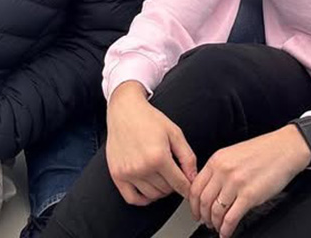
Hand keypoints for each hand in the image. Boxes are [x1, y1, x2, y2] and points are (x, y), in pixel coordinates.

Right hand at [105, 81, 197, 205]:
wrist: (124, 111)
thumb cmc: (150, 119)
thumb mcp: (175, 133)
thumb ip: (187, 157)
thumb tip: (193, 178)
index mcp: (159, 157)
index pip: (179, 184)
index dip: (188, 188)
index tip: (190, 188)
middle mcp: (142, 167)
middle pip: (166, 190)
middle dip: (174, 185)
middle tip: (174, 174)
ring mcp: (128, 173)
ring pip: (152, 195)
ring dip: (161, 191)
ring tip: (162, 178)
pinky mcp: (117, 175)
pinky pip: (132, 198)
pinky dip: (143, 199)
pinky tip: (149, 189)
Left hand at [189, 125, 310, 237]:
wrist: (286, 149)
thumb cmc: (264, 151)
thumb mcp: (234, 154)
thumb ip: (219, 169)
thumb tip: (209, 189)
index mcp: (217, 160)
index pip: (195, 187)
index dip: (193, 204)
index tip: (195, 211)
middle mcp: (223, 171)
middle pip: (203, 201)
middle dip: (203, 216)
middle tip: (205, 222)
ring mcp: (236, 184)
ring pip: (216, 211)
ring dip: (214, 223)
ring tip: (217, 227)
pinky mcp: (250, 196)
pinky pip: (231, 218)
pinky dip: (226, 229)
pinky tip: (226, 232)